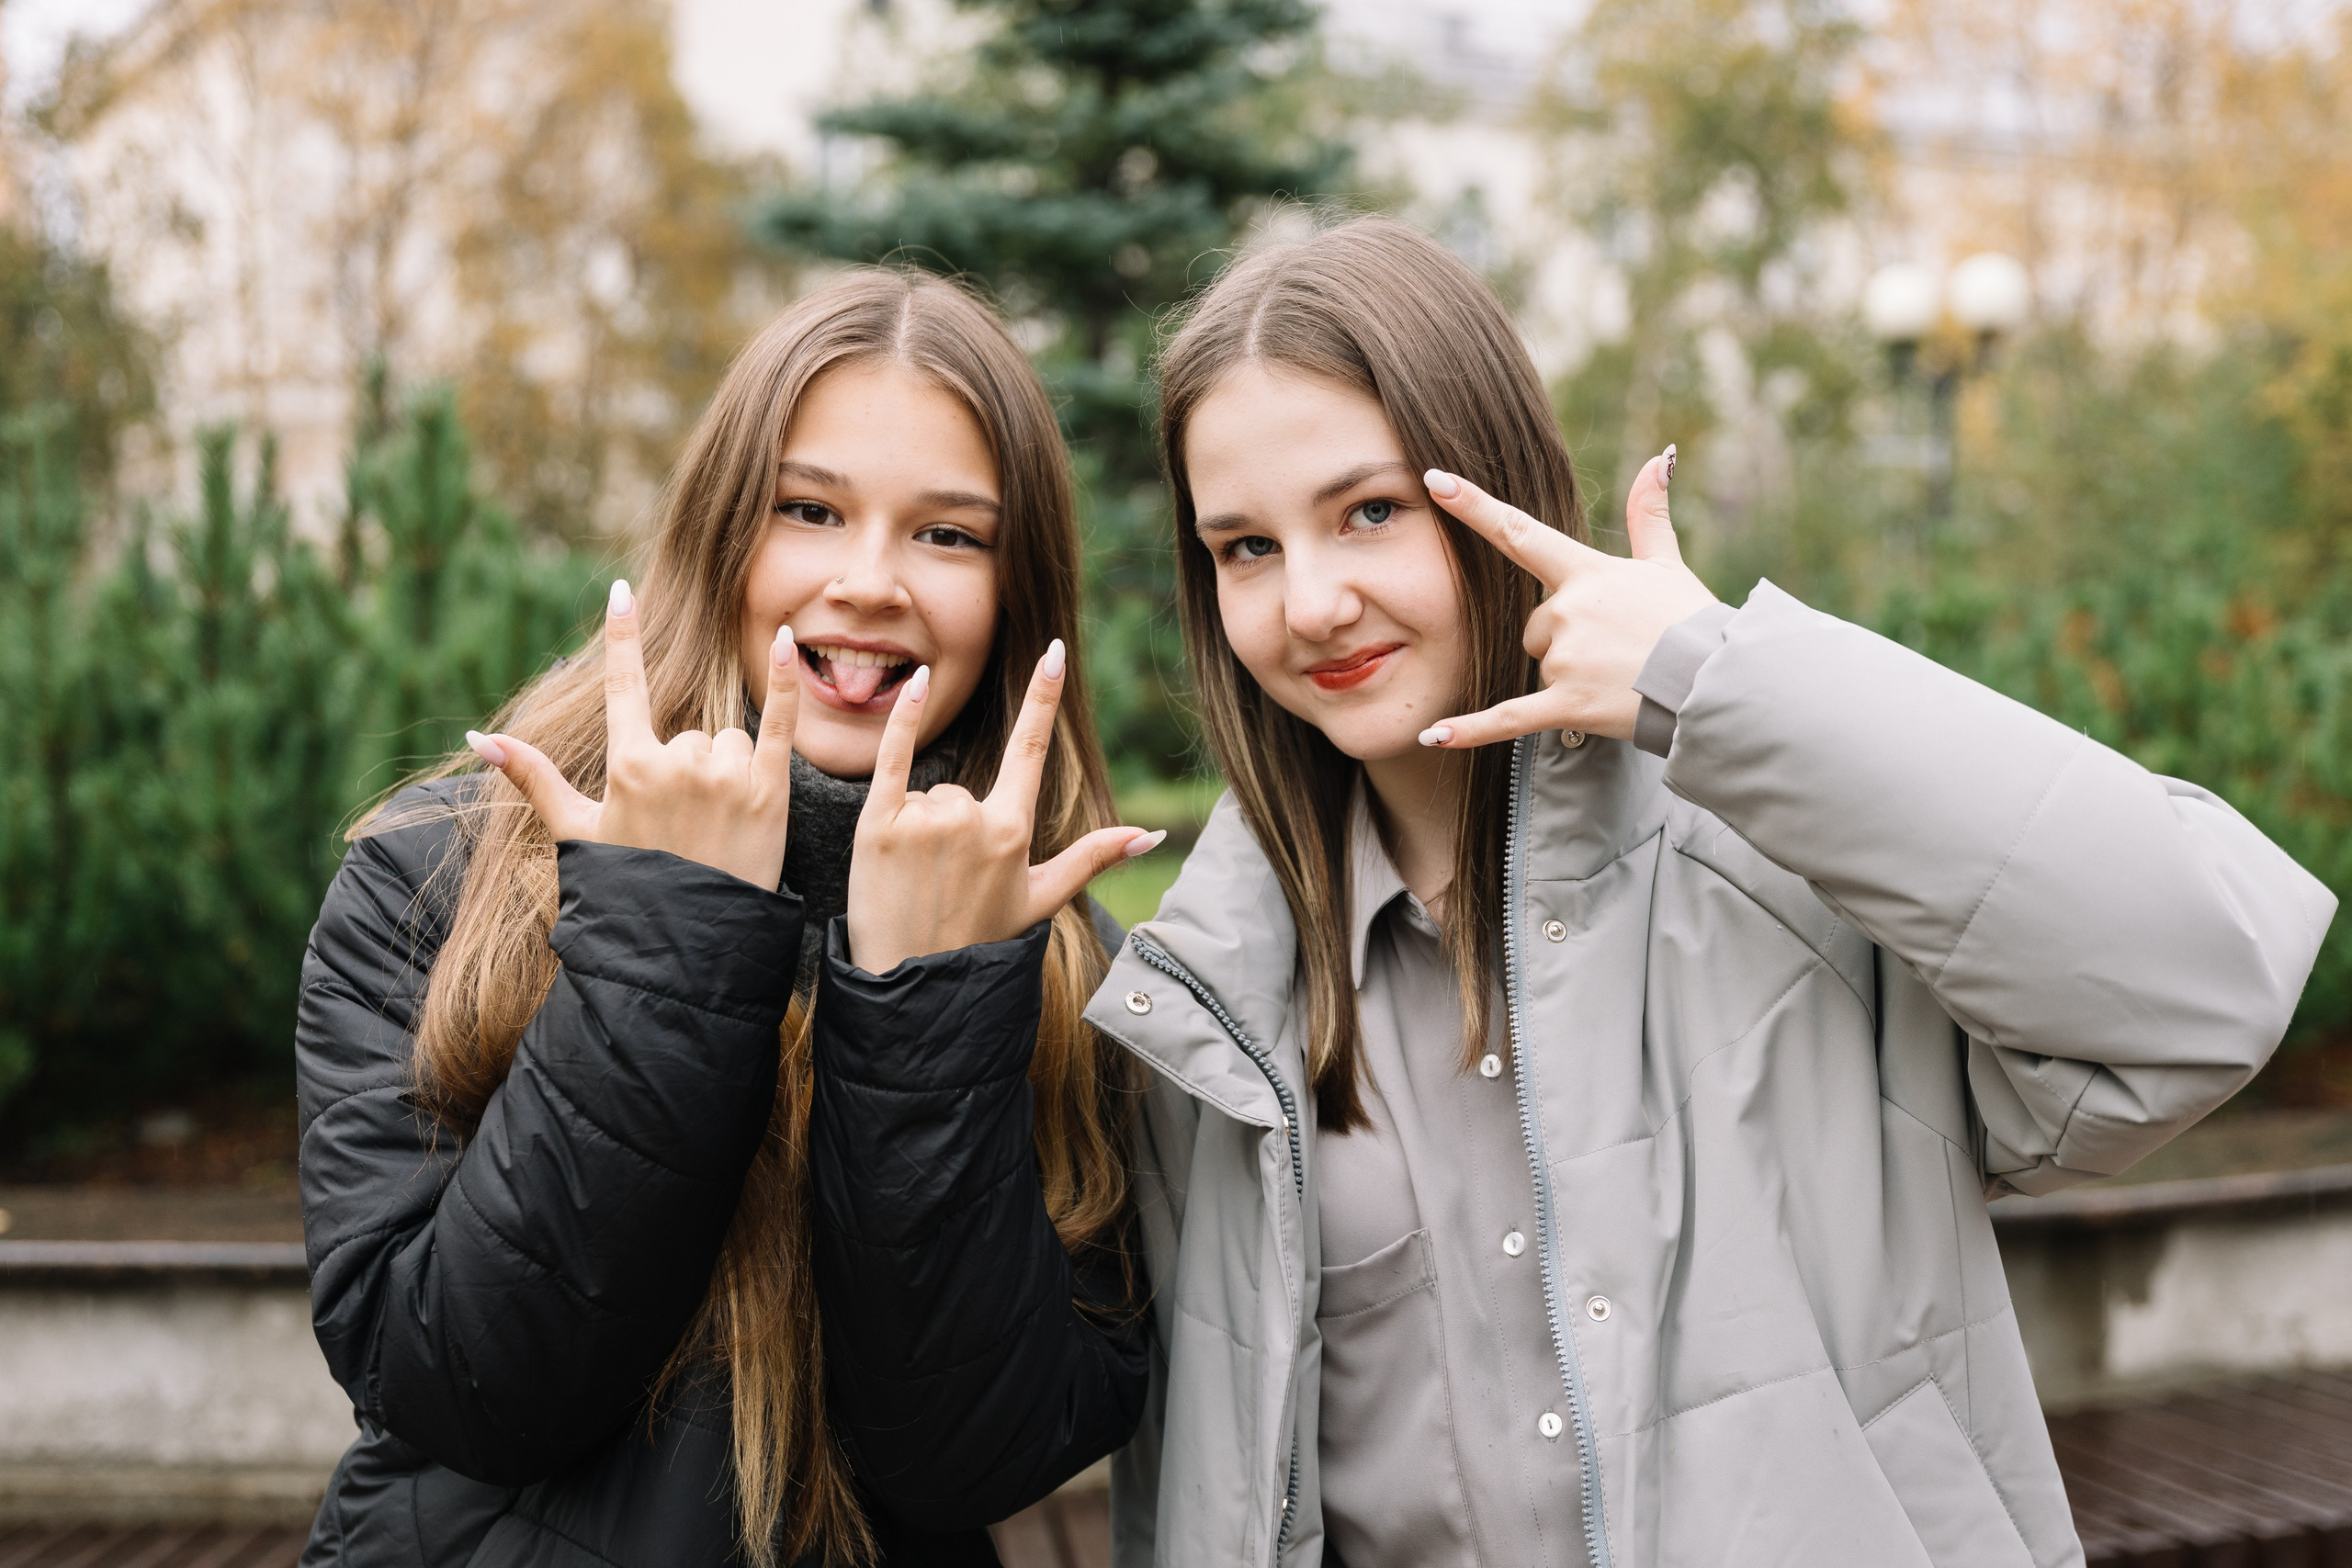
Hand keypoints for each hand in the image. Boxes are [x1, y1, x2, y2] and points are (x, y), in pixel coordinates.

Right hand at [466, 579, 799, 889]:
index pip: (625, 687)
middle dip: (689, 768)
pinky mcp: (769, 791)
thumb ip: (533, 777)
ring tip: (717, 826)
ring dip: (725, 771)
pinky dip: (785, 683)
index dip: (621, 638)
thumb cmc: (629, 888)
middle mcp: (677, 763)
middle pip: (690, 732)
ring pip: (726, 740)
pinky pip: (779, 723)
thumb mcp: (577, 832)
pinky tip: (787, 639)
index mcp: (629, 767)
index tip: (620, 592)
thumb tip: (478, 737)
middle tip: (686, 826)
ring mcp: (725, 776)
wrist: (687, 945)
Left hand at [847, 639, 1162, 974]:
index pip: (1030, 749)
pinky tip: (915, 684)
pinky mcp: (878, 823)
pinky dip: (901, 721)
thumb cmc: (979, 940)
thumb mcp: (1041, 898)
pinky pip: (894, 757)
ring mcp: (924, 820)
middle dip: (955, 825)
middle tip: (943, 880)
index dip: (1043, 698)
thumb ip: (1094, 856)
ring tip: (917, 877)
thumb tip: (1150, 834)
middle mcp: (971, 819)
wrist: (912, 982)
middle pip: (965, 789)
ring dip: (921, 825)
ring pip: (930, 794)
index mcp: (1012, 831)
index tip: (1054, 653)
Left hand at [1418, 447, 1715, 746]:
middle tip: (1616, 649)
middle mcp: (1568, 609)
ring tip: (1617, 676)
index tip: (1434, 481)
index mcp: (1586, 572)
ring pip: (1539, 663)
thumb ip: (1649, 513)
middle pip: (1534, 624)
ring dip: (1567, 673)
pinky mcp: (1567, 703)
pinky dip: (1471, 730)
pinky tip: (1434, 736)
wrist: (1717, 682)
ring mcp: (1565, 657)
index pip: (1520, 532)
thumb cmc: (1693, 622)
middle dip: (1563, 639)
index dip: (1474, 505)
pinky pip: (1507, 718)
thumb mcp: (1668, 563)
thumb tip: (1658, 458)